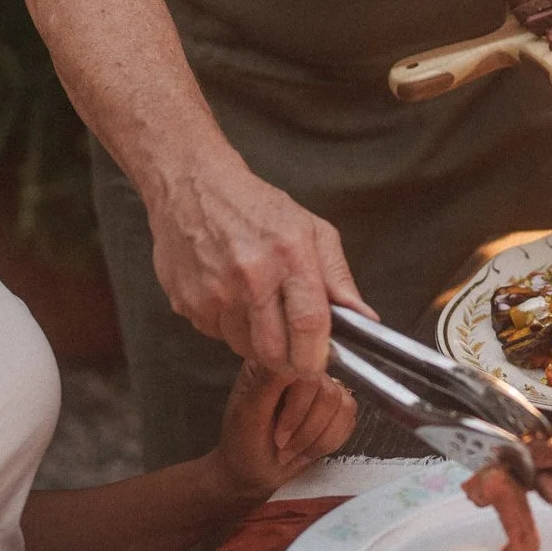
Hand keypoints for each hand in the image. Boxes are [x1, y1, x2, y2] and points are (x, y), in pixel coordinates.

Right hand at [148, 161, 371, 372]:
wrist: (191, 187)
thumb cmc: (255, 206)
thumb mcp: (311, 229)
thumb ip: (338, 277)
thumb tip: (364, 318)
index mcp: (288, 254)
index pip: (309, 323)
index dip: (317, 355)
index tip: (320, 364)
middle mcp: (250, 275)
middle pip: (274, 351)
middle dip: (289, 361)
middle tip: (294, 351)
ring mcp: (214, 292)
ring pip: (244, 348)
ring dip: (257, 341)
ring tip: (259, 308)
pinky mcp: (187, 302)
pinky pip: (216, 336)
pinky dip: (229, 327)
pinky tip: (231, 298)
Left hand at [208, 359, 356, 498]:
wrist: (254, 473)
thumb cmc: (244, 442)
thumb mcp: (248, 414)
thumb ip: (269, 383)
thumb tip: (294, 358)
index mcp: (276, 360)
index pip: (306, 368)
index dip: (298, 406)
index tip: (278, 435)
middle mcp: (302, 368)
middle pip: (328, 391)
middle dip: (306, 428)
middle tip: (282, 446)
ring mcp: (322, 388)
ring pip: (344, 405)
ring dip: (317, 438)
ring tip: (292, 450)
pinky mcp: (336, 409)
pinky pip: (349, 420)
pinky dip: (328, 442)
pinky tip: (307, 450)